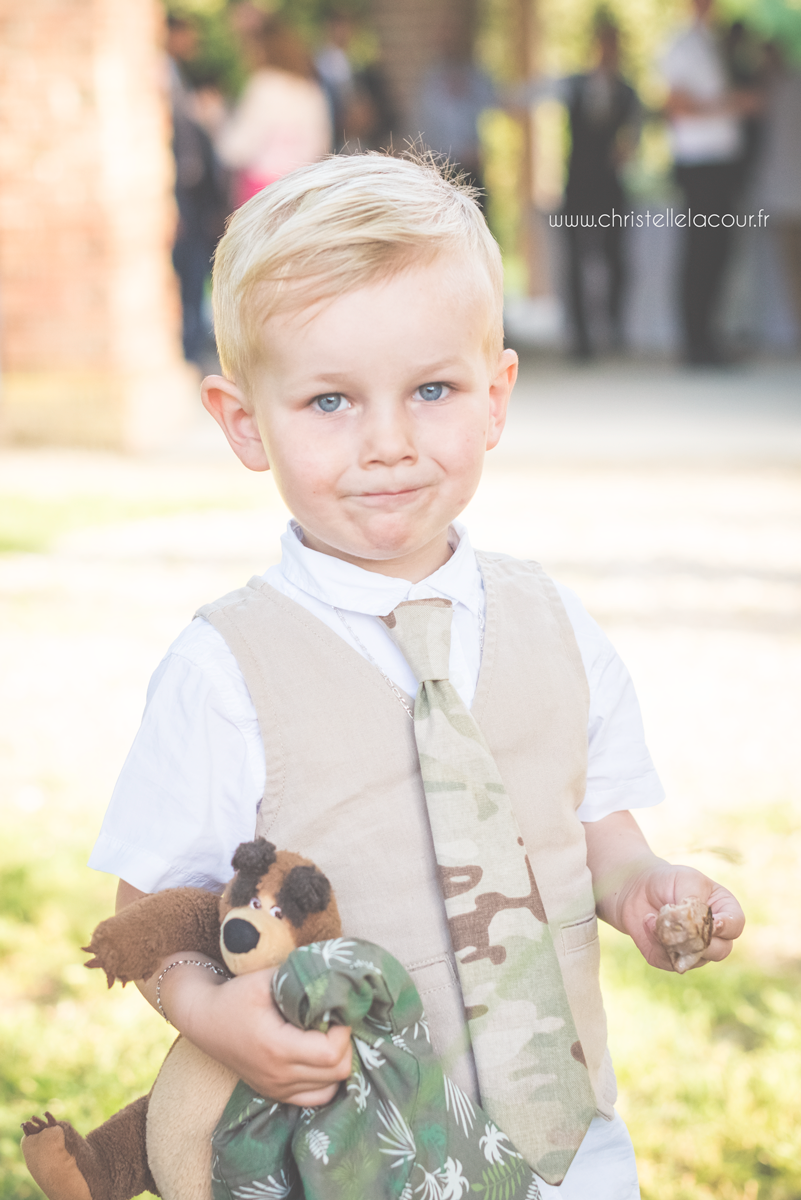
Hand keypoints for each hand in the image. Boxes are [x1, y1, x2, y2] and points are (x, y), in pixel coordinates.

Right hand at [164, 962, 352, 1104]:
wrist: (204, 1020)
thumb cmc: (234, 996)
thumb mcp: (265, 979)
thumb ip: (301, 979)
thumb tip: (335, 979)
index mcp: (277, 1047)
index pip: (331, 1052)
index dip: (344, 1029)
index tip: (338, 1009)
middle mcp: (279, 1076)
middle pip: (338, 1071)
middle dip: (345, 1043)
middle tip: (336, 1020)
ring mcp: (277, 1089)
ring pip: (331, 1087)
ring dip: (338, 1061)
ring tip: (328, 1036)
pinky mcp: (275, 1093)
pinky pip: (317, 1097)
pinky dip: (327, 1079)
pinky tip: (320, 1056)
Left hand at [584, 811, 744, 973]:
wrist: (637, 889)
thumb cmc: (668, 881)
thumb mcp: (686, 881)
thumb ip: (696, 902)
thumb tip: (699, 929)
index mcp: (724, 911)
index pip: (735, 925)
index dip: (726, 926)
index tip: (712, 921)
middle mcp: (714, 935)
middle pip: (721, 950)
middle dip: (699, 938)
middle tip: (678, 921)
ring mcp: (695, 950)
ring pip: (694, 959)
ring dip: (674, 938)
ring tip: (657, 916)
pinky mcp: (672, 959)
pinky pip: (670, 961)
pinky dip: (656, 942)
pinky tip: (648, 922)